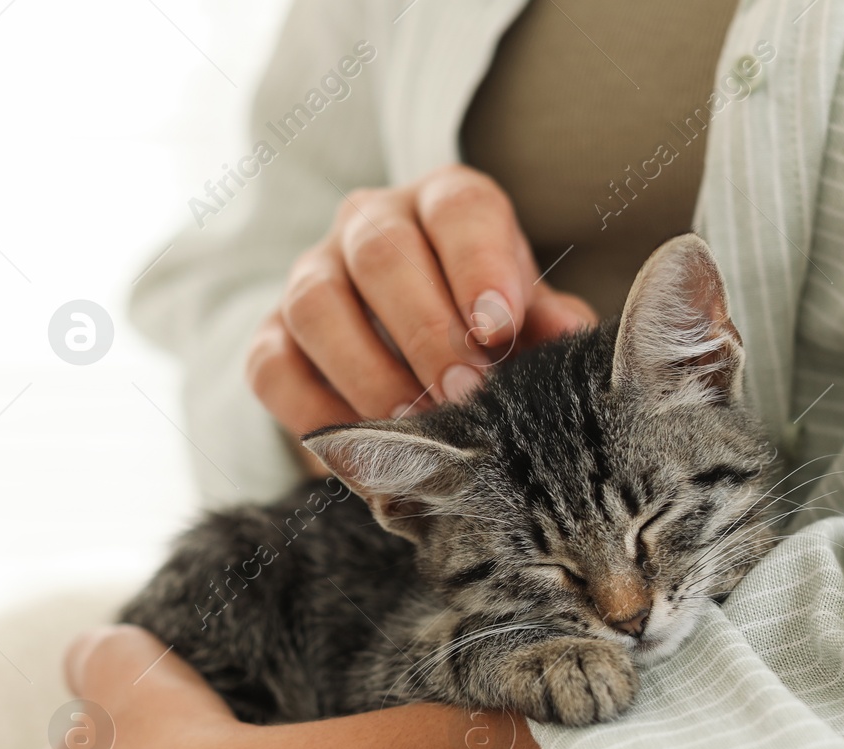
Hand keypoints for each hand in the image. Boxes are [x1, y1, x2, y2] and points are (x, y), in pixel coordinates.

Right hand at [246, 163, 596, 438]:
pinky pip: (273, 368)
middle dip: (425, 330)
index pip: (458, 209)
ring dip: (368, 373)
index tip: (499, 331)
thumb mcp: (524, 320)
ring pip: (316, 305)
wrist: (409, 361)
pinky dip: (315, 413)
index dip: (478, 265)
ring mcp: (310, 276)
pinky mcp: (271, 337)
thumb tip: (572, 341)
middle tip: (463, 394)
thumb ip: (550, 325)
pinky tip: (359, 448)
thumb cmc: (482, 332)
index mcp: (443, 205)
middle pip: (381, 252)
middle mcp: (368, 224)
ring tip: (413, 428)